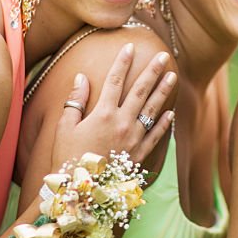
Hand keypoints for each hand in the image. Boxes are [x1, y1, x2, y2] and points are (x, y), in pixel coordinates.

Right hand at [51, 43, 175, 167]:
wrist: (81, 191)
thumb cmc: (67, 158)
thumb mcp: (65, 127)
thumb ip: (75, 101)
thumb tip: (82, 77)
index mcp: (103, 114)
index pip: (115, 81)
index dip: (123, 62)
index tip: (130, 46)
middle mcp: (122, 123)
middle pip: (140, 91)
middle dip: (152, 71)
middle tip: (163, 56)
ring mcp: (134, 139)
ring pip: (153, 110)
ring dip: (163, 91)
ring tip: (172, 76)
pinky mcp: (140, 154)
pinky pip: (156, 136)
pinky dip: (165, 123)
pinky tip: (172, 112)